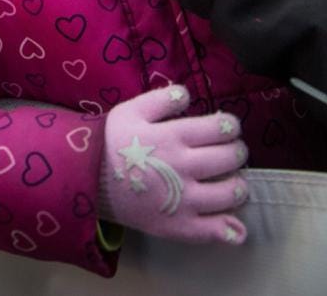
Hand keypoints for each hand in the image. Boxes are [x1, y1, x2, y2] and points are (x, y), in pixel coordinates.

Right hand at [97, 85, 247, 244]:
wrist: (88, 180)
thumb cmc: (112, 143)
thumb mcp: (130, 110)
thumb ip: (162, 98)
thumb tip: (188, 94)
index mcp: (174, 136)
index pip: (222, 127)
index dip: (231, 125)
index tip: (227, 128)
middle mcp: (184, 168)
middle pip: (231, 158)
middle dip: (237, 151)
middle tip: (231, 152)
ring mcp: (184, 200)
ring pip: (232, 193)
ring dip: (239, 185)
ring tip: (231, 182)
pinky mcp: (179, 227)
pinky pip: (216, 231)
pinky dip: (231, 229)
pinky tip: (234, 226)